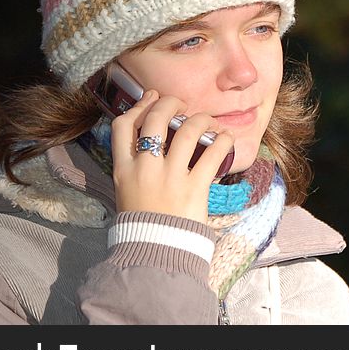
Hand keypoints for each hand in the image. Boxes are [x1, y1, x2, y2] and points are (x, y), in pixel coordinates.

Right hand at [109, 90, 234, 223]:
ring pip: (186, 130)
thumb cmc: (141, 224)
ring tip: (207, 120)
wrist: (155, 252)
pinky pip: (212, 153)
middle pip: (155, 119)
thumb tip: (149, 144)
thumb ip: (134, 168)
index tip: (152, 97)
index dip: (138, 106)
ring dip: (200, 119)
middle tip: (181, 104)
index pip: (123, 126)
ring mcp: (171, 176)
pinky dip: (222, 140)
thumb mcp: (126, 192)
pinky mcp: (195, 186)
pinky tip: (226, 138)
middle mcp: (145, 167)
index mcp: (124, 169)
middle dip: (169, 104)